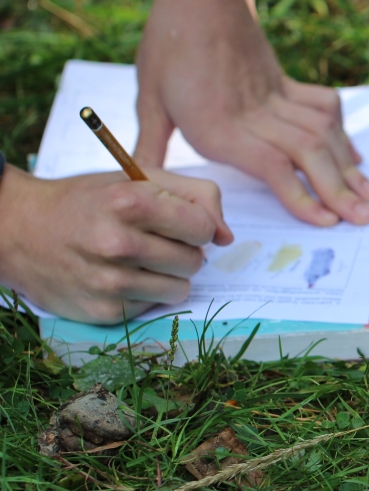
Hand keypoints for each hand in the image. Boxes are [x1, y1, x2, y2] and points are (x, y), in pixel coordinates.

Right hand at [0, 167, 232, 323]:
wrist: (20, 230)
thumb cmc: (90, 201)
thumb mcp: (141, 179)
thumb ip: (197, 196)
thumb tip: (227, 237)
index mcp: (130, 203)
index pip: (202, 228)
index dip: (196, 225)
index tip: (177, 222)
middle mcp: (118, 244)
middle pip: (194, 261)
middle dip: (183, 250)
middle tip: (154, 240)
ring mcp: (109, 282)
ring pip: (180, 289)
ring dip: (169, 275)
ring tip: (141, 259)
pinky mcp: (103, 312)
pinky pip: (152, 307)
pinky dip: (144, 294)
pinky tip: (119, 276)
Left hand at [134, 0, 368, 226]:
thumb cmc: (169, 44)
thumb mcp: (148, 96)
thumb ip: (149, 145)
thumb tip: (137, 186)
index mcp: (218, 123)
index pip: (270, 165)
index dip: (301, 195)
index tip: (326, 222)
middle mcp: (255, 112)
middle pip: (308, 153)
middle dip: (340, 190)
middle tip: (366, 217)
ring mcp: (277, 95)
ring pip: (323, 133)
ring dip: (350, 167)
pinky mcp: (288, 83)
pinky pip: (325, 108)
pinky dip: (343, 133)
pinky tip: (354, 157)